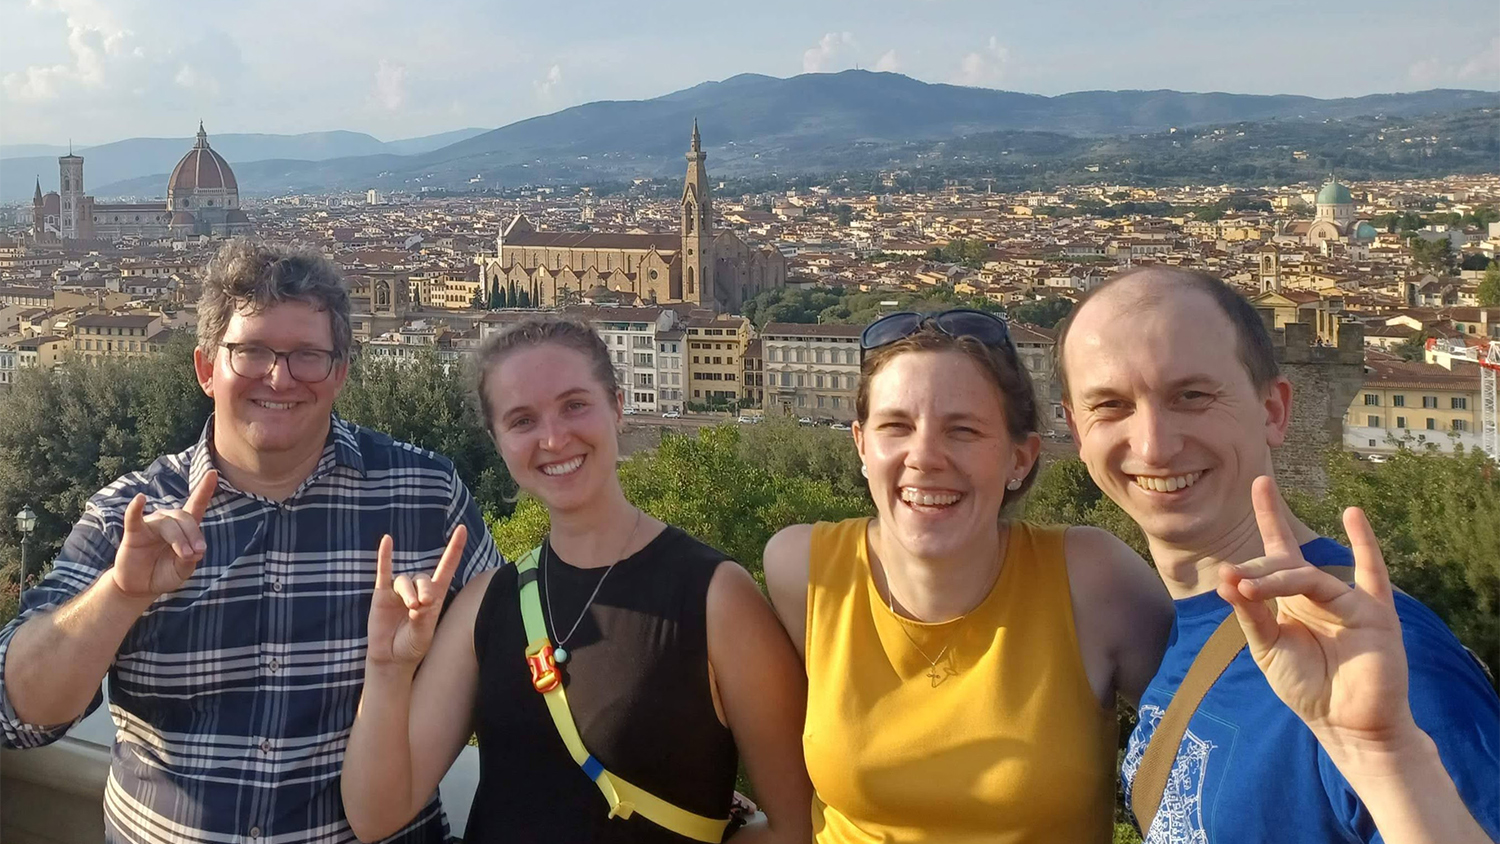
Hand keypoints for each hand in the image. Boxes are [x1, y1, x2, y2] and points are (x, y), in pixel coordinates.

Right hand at [110, 470, 217, 598]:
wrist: (140, 587)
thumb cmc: (164, 573)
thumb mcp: (182, 570)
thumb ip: (190, 560)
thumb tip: (196, 551)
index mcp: (184, 527)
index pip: (196, 504)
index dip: (204, 489)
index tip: (213, 472)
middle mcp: (168, 520)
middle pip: (185, 518)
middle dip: (194, 535)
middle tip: (197, 553)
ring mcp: (151, 524)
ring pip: (168, 524)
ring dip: (179, 539)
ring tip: (185, 555)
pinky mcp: (134, 532)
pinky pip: (134, 517)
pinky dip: (136, 508)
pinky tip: (140, 499)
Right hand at [365, 525, 466, 669]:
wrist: (392, 658)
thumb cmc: (412, 645)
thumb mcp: (422, 635)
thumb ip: (422, 619)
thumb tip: (419, 604)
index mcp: (435, 596)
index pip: (446, 567)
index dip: (454, 549)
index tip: (461, 529)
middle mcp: (417, 590)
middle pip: (423, 578)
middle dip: (424, 590)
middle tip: (422, 606)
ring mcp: (399, 590)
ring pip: (404, 580)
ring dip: (408, 592)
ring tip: (411, 608)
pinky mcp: (382, 594)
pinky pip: (384, 571)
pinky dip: (385, 556)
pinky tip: (386, 541)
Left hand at [1218, 476, 1413, 750]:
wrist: (1345, 725)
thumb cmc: (1307, 687)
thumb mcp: (1268, 649)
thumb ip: (1251, 614)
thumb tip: (1228, 577)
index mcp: (1292, 599)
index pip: (1277, 552)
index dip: (1269, 517)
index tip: (1260, 482)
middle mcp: (1319, 594)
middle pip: (1284, 564)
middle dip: (1257, 572)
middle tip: (1236, 582)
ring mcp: (1348, 602)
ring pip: (1309, 578)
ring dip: (1277, 580)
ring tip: (1247, 585)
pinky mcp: (1375, 615)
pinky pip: (1372, 575)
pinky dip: (1365, 545)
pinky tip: (1353, 516)